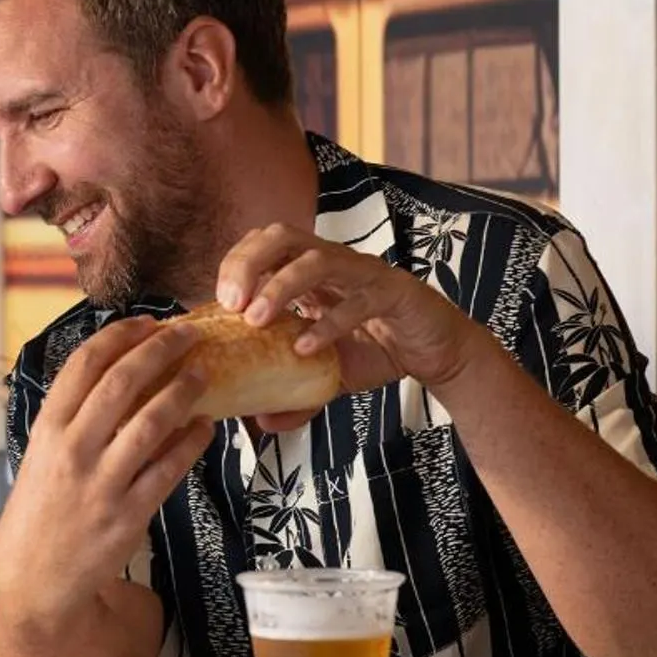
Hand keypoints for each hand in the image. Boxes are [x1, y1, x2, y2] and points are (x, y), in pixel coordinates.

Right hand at [0, 317, 216, 611]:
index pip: (83, 365)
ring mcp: (102, 483)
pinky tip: (205, 425)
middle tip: (188, 333)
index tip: (146, 322)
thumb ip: (71, 421)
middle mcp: (72, 450)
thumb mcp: (39, 457)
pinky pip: (169, 468)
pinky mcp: (129, 514)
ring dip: (183, 390)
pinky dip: (192, 441)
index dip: (118, 336)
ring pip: (152, 422)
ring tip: (204, 372)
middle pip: (122, 383)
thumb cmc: (39, 513)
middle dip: (160, 350)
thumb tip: (114, 378)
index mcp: (47, 430)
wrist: (33, 580)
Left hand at [214, 223, 484, 431]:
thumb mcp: (328, 374)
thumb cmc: (378, 349)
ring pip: (316, 260)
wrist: (438, 352)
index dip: (235, 263)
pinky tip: (306, 348)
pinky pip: (357, 300)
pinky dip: (328, 323)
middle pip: (282, 236)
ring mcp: (364, 274)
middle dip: (248, 263)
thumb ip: (295, 394)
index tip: (217, 302)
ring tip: (256, 320)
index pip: (263, 244)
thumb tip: (261, 421)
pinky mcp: (393, 292)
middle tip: (230, 303)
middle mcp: (334, 263)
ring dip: (280, 286)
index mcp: (311, 272)